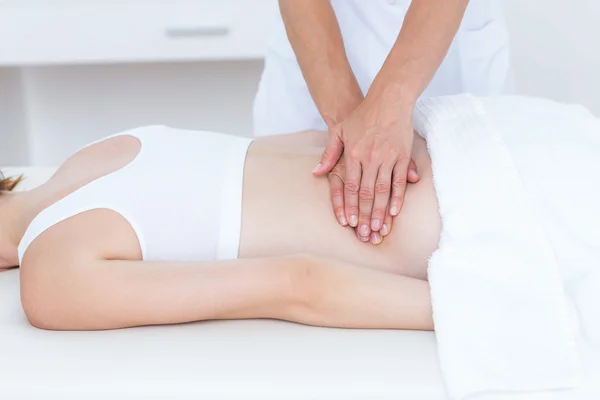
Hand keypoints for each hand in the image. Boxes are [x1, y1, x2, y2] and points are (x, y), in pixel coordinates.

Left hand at [314, 97, 418, 240]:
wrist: (388, 99)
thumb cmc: (362, 116)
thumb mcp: (339, 130)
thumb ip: (329, 153)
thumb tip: (316, 172)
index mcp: (353, 154)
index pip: (351, 186)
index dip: (350, 206)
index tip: (350, 223)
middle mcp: (370, 158)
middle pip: (367, 193)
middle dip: (365, 215)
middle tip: (364, 234)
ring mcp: (388, 157)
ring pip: (383, 190)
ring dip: (381, 212)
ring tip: (379, 229)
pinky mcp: (402, 156)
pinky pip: (399, 180)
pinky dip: (398, 197)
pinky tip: (395, 212)